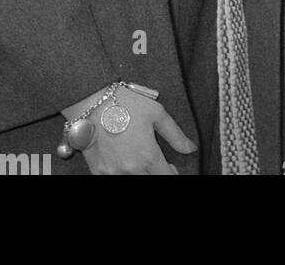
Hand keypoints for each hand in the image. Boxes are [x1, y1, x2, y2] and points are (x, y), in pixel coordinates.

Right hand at [63, 85, 194, 176]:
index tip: (171, 167)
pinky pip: (114, 179)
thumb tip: (191, 148)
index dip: (172, 172)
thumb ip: (176, 135)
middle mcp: (131, 170)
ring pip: (132, 181)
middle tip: (155, 164)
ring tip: (139, 161)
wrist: (93, 102)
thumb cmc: (126, 104)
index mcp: (148, 157)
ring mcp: (113, 173)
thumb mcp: (157, 113)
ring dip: (139, 173)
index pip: (167, 177)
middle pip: (149, 181)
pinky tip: (123, 161)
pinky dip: (122, 173)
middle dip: (155, 173)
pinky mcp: (98, 172)